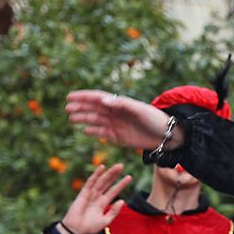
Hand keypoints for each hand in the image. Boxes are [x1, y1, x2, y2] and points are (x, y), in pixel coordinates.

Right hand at [59, 164, 132, 233]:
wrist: (76, 231)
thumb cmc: (89, 228)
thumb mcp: (105, 221)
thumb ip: (114, 211)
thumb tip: (122, 200)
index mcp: (102, 203)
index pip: (113, 191)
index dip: (121, 184)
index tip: (129, 177)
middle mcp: (97, 197)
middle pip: (107, 183)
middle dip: (114, 175)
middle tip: (122, 165)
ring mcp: (90, 194)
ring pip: (101, 181)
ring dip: (109, 173)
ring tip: (117, 166)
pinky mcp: (83, 193)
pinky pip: (90, 182)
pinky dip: (96, 175)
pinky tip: (102, 168)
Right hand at [64, 90, 183, 151]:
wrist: (167, 136)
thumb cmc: (154, 119)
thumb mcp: (139, 110)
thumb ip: (121, 104)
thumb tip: (103, 100)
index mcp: (119, 104)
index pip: (97, 98)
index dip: (83, 97)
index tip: (70, 97)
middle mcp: (116, 113)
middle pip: (94, 109)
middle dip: (80, 108)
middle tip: (67, 109)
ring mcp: (117, 125)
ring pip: (96, 121)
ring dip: (84, 119)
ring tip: (71, 119)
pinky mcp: (119, 137)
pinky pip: (103, 133)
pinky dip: (94, 132)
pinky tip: (84, 130)